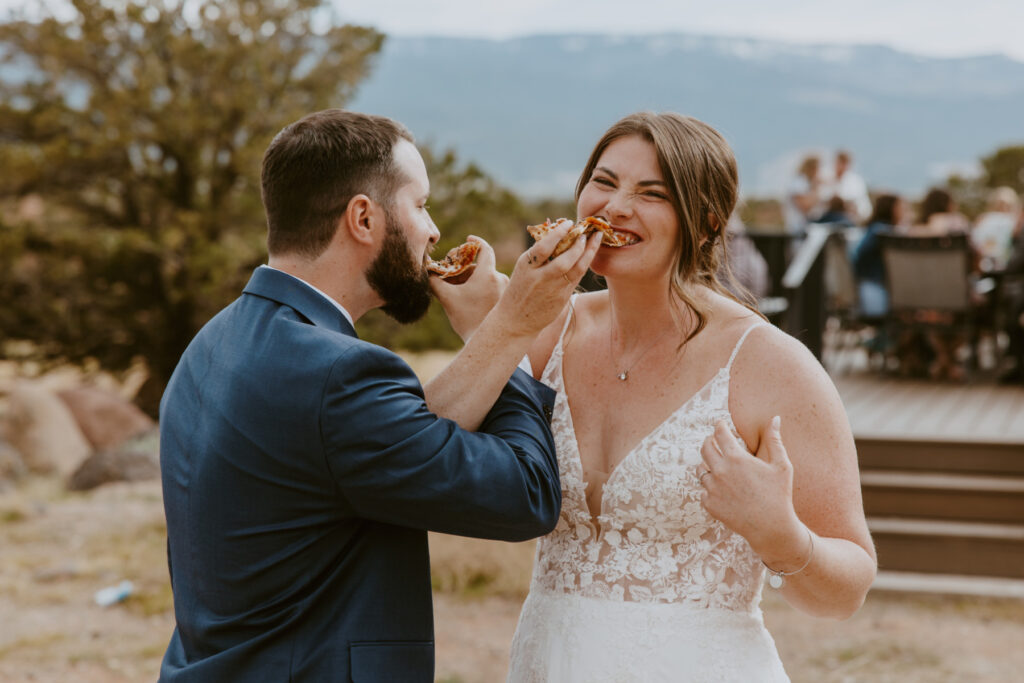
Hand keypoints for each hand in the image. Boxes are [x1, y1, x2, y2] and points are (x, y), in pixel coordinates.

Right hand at [430, 236, 507, 340]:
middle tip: (452, 278)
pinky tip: (471, 300)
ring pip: (487, 278)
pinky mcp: (508, 300)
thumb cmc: (467, 319)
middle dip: (466, 270)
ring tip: (460, 292)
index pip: (485, 249)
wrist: (487, 342)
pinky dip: (482, 289)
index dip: (476, 242)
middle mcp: (501, 279)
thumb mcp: (447, 298)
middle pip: (481, 267)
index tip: (468, 239)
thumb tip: (426, 270)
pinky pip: (494, 287)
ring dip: (473, 281)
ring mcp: (507, 290)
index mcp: (487, 274)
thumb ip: (435, 281)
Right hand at [491, 219, 601, 337]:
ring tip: (595, 239)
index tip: (568, 222)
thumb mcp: (523, 269)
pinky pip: (577, 278)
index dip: (559, 233)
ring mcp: (553, 289)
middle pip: (565, 259)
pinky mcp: (562, 298)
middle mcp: (540, 278)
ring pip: (576, 269)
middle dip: (579, 244)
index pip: (545, 246)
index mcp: (527, 266)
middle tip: (586, 232)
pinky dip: (584, 264)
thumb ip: (539, 255)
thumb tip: (559, 233)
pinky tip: (589, 254)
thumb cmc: (520, 290)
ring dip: (588, 252)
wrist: (515, 321)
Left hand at [699, 417, 803, 555]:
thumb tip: (775, 418)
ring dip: (708, 465)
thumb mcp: (781, 465)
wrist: (770, 528)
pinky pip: (703, 490)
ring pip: (700, 469)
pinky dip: (710, 488)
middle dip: (709, 441)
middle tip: (714, 441)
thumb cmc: (779, 495)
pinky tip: (722, 490)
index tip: (720, 424)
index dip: (719, 425)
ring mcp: (712, 488)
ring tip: (719, 467)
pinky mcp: (709, 504)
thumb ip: (775, 440)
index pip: (719, 433)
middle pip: (704, 448)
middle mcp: (719, 471)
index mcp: (736, 458)